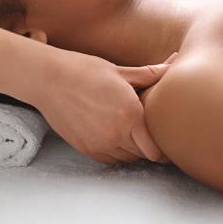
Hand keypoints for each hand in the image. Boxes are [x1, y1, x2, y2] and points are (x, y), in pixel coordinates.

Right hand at [34, 50, 177, 164]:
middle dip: (150, 146)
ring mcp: (99, 144)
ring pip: (127, 158)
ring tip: (130, 129)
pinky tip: (113, 133)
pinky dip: (115, 150)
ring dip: (133, 149)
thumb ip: (149, 74)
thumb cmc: (84, 70)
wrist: (48, 79)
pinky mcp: (86, 148)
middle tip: (150, 131)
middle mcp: (116, 134)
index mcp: (130, 114)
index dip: (165, 148)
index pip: (157, 150)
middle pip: (144, 155)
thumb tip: (173, 64)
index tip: (166, 138)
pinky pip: (109, 159)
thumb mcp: (119, 71)